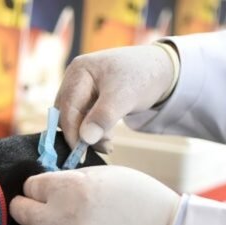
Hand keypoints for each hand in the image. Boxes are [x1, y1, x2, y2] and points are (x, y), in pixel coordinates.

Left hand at [10, 165, 181, 224]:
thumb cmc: (139, 198)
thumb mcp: (104, 175)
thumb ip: (72, 180)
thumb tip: (46, 187)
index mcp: (69, 189)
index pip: (30, 186)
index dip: (38, 188)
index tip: (43, 192)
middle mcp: (62, 219)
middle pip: (22, 214)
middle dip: (26, 209)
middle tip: (32, 209)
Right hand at [55, 44, 178, 152]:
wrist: (159, 70)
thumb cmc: (142, 77)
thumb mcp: (124, 97)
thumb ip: (103, 116)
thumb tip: (84, 139)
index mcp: (79, 71)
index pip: (67, 107)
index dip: (72, 132)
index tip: (81, 153)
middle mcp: (75, 78)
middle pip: (67, 114)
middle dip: (82, 134)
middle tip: (105, 146)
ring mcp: (80, 89)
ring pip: (74, 120)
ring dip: (88, 135)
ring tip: (109, 143)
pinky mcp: (87, 99)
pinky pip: (82, 120)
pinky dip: (93, 132)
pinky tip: (107, 138)